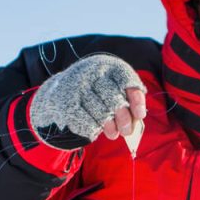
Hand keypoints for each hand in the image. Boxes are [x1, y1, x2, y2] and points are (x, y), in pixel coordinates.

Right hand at [31, 54, 146, 150]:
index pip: (126, 79)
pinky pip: (85, 120)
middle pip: (113, 98)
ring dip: (109, 126)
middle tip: (127, 131)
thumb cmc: (95, 91)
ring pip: (100, 112)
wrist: (58, 90)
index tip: (140, 115)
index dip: (136, 99)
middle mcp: (91, 71)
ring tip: (114, 134)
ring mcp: (77, 86)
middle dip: (123, 118)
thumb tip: (137, 117)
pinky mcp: (66, 101)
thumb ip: (127, 96)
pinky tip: (95, 131)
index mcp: (107, 65)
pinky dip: (92, 129)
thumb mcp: (111, 85)